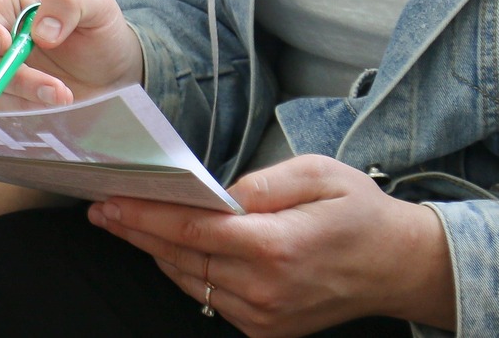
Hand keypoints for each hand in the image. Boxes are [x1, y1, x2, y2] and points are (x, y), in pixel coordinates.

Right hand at [0, 0, 144, 107]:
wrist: (113, 69)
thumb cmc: (96, 26)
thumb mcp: (95, 1)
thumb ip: (70, 0)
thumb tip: (40, 33)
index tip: (4, 42)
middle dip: (11, 76)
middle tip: (54, 88)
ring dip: (23, 99)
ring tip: (64, 98)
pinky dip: (24, 115)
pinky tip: (53, 111)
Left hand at [87, 155, 456, 335]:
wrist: (396, 266)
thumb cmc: (359, 211)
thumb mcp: (318, 174)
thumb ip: (263, 183)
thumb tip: (216, 192)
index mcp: (276, 247)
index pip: (192, 232)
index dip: (145, 216)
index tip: (110, 201)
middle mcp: (265, 289)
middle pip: (181, 258)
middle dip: (137, 231)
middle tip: (101, 207)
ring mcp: (264, 316)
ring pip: (190, 281)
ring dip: (155, 252)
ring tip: (125, 222)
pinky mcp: (265, 330)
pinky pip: (210, 298)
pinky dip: (186, 272)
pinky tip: (168, 247)